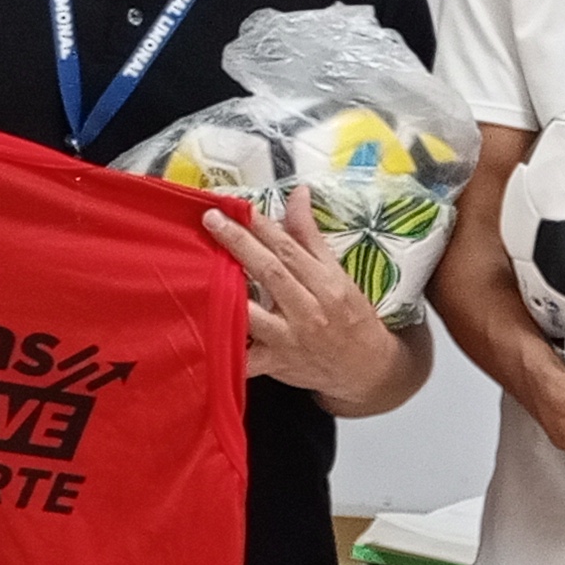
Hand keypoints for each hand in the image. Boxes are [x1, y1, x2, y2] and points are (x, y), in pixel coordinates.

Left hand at [209, 188, 426, 415]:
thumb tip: (298, 194)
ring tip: (198, 267)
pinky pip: (245, 358)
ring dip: (225, 291)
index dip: (262, 226)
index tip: (238, 207)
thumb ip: (311, 236)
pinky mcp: (276, 365)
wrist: (366, 370)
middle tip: (211, 219)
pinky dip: (224, 348)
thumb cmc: (351, 317)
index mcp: (327, 284)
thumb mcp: (338, 274)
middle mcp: (309, 311)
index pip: (290, 250)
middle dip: (238, 243)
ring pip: (253, 313)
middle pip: (269, 272)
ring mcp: (290, 340)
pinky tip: (200, 331)